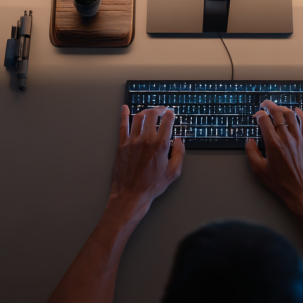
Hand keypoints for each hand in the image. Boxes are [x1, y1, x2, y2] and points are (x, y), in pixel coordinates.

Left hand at [108, 105, 184, 219]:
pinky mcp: (122, 145)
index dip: (170, 114)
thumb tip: (179, 141)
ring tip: (148, 111)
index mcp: (160, 145)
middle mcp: (146, 140)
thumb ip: (179, 153)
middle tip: (161, 110)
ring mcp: (133, 141)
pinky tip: (124, 109)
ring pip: (138, 117)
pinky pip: (123, 125)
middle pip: (152, 115)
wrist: (131, 194)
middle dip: (158, 109)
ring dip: (145, 111)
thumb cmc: (152, 185)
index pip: (167, 121)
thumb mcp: (173, 172)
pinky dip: (124, 115)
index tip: (171, 113)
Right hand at [245, 100, 302, 215]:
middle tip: (265, 104)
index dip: (259, 115)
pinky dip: (301, 114)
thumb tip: (250, 141)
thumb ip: (251, 153)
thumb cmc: (281, 183)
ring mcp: (299, 139)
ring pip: (291, 116)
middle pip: (278, 114)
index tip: (256, 116)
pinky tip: (297, 110)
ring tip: (278, 107)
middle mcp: (286, 138)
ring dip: (283, 108)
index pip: (264, 120)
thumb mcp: (259, 170)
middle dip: (270, 106)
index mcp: (273, 144)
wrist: (302, 191)